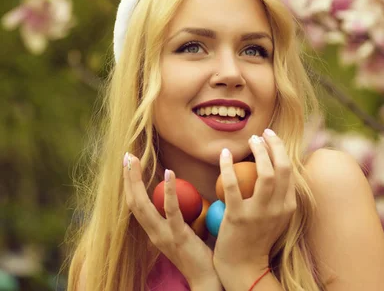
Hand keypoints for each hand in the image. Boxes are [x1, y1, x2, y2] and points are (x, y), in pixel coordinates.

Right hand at [123, 154, 218, 287]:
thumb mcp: (180, 233)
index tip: (128, 163)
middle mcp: (154, 233)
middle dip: (128, 178)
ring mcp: (164, 235)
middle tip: (127, 155)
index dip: (130, 184)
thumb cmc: (196, 254)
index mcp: (153, 231)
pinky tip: (169, 173)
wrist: (206, 280)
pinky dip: (168, 191)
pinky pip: (172, 211)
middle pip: (134, 202)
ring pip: (144, 206)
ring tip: (135, 161)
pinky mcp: (179, 236)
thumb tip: (176, 194)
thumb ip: (174, 216)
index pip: (135, 204)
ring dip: (137, 181)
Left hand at [213, 130, 296, 275]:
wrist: (243, 267)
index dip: (281, 150)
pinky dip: (228, 166)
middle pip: (283, 168)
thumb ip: (279, 195)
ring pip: (265, 174)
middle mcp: (278, 208)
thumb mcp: (277, 217)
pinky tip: (224, 153)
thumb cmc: (257, 237)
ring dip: (259, 152)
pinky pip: (232, 185)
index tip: (270, 138)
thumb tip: (277, 166)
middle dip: (274, 145)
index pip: (290, 170)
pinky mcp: (238, 217)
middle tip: (262, 134)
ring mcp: (259, 213)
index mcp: (288, 206)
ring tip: (250, 140)